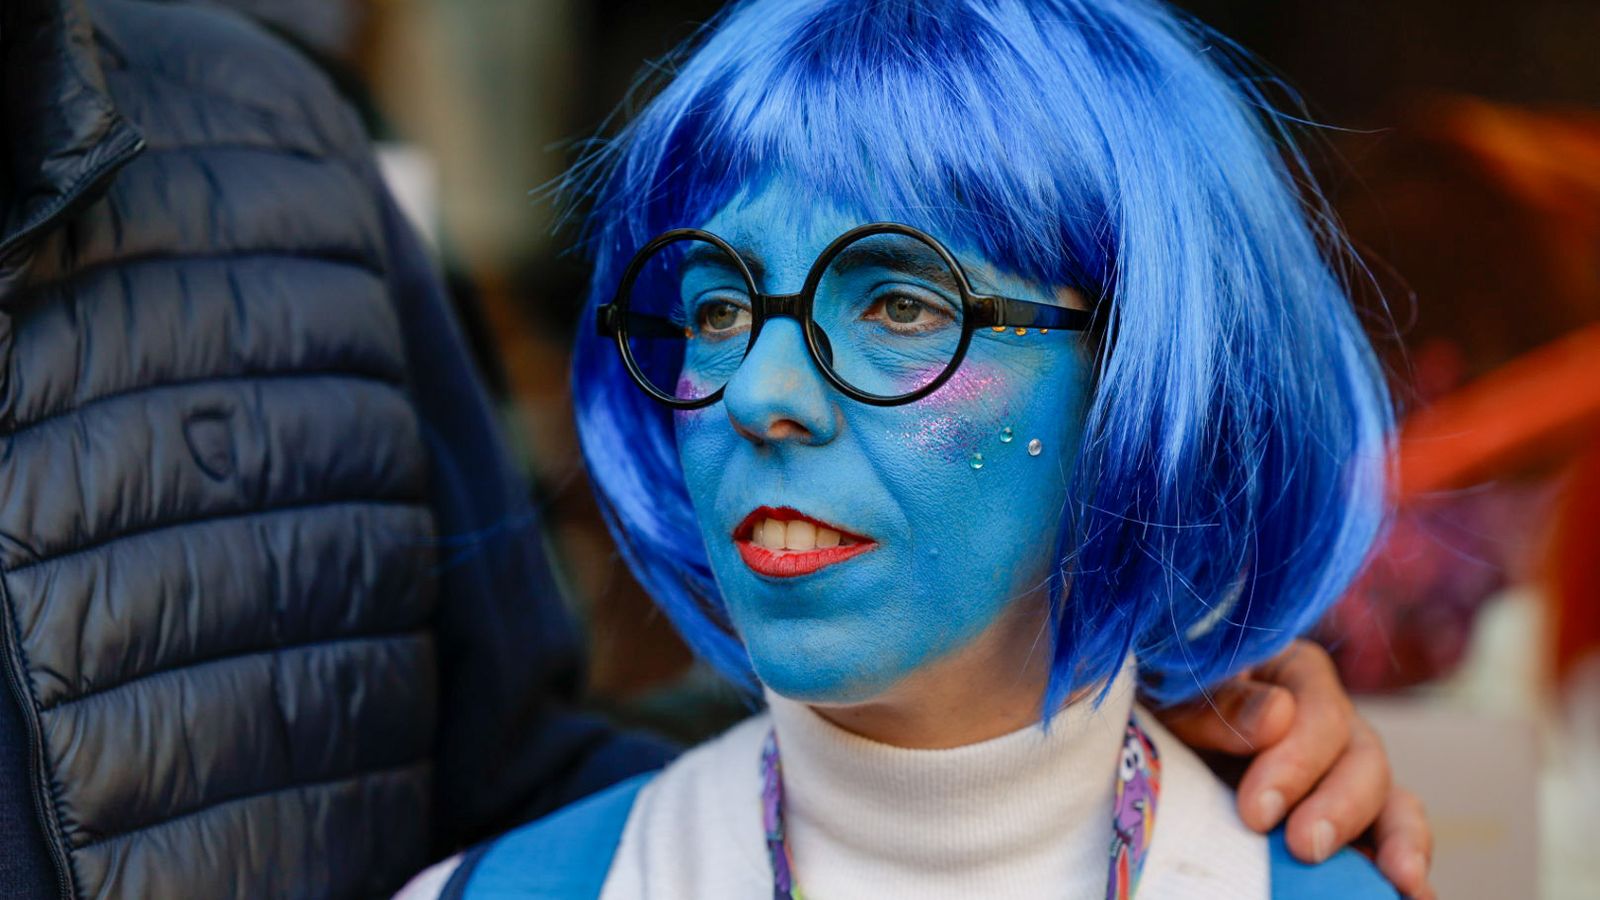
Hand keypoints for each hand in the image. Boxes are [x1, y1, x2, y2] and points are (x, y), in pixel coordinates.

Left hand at [1156, 641, 1434, 898]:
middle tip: (1303, 847)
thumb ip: (1219, 704)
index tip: (1257, 811)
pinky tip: (1411, 894)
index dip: (1296, 764)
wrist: (1145, 740)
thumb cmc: (1159, 700)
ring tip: (1398, 883)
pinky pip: (1388, 836)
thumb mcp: (1173, 692)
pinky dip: (1402, 863)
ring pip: (1390, 798)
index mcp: (1293, 675)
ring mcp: (1341, 772)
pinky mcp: (1343, 818)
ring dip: (1398, 841)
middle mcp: (1330, 721)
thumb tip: (1278, 718)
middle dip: (1337, 807)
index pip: (1319, 711)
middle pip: (1362, 757)